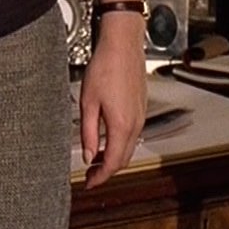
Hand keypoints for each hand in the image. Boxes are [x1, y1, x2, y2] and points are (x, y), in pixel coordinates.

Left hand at [78, 15, 145, 188]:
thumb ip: (89, 132)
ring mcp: (140, 115)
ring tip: (94, 158)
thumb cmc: (105, 67)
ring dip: (113, 157)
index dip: (101, 177)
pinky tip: (106, 139)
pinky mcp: (140, 107)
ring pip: (129, 147)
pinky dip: (120, 143)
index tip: (89, 183)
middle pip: (124, 158)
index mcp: (122, 125)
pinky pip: (132, 134)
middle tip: (89, 174)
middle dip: (107, 170)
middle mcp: (135, 123)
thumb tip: (89, 155)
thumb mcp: (88, 102)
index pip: (113, 163)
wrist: (122, 45)